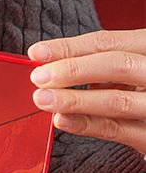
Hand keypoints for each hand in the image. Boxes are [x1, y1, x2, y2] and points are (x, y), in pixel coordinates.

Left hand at [28, 29, 145, 153]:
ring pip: (116, 100)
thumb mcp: (128, 68)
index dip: (70, 47)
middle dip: (73, 69)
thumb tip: (50, 65)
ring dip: (74, 100)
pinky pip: (116, 129)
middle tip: (39, 77)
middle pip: (117, 65)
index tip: (37, 52)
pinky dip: (85, 124)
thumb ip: (97, 65)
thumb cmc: (141, 89)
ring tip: (43, 99)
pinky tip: (61, 119)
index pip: (109, 42)